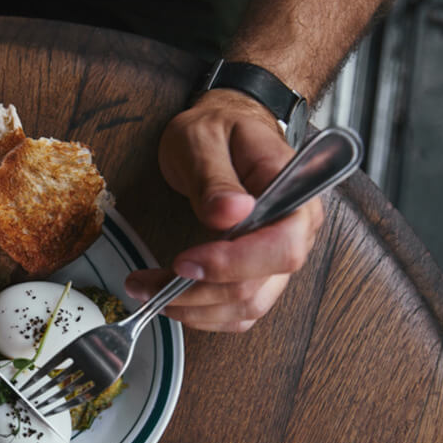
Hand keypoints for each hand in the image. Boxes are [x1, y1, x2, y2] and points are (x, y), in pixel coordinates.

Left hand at [127, 89, 323, 331]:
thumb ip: (214, 177)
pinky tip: (168, 299)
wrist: (225, 129)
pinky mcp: (258, 272)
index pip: (282, 247)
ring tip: (146, 290)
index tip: (183, 262)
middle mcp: (296, 231)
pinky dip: (201, 314)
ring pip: (245, 307)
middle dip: (197, 293)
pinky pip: (238, 311)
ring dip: (192, 309)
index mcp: (295, 194)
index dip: (233, 264)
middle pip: (259, 286)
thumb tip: (231, 212)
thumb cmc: (218, 128)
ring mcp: (277, 257)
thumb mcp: (203, 139)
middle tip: (147, 282)